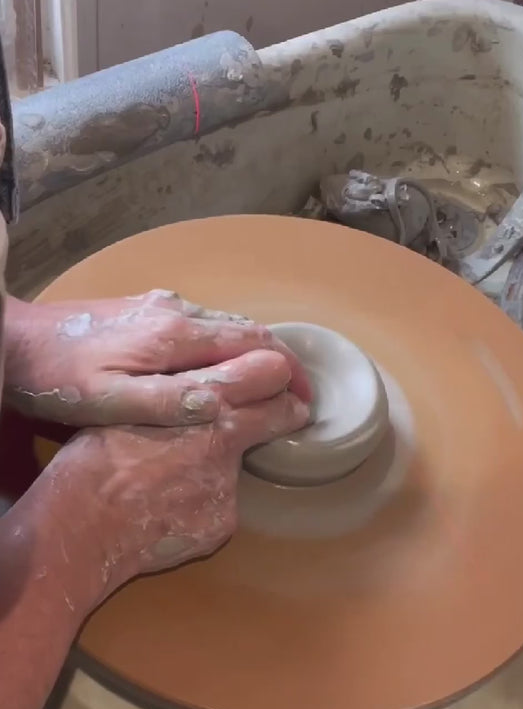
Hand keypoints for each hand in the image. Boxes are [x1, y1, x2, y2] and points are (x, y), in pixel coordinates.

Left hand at [4, 290, 311, 425]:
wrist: (13, 341)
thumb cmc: (58, 380)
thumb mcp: (112, 401)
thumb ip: (173, 401)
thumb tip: (231, 400)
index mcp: (176, 336)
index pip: (256, 345)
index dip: (289, 373)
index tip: (306, 402)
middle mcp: (176, 312)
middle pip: (248, 331)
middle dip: (281, 362)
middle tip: (297, 398)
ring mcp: (160, 306)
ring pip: (227, 325)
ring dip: (256, 353)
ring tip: (268, 387)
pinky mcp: (144, 309)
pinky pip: (203, 324)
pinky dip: (229, 346)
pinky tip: (221, 368)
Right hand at [46, 348, 308, 590]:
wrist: (83, 523)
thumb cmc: (95, 458)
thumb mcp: (135, 406)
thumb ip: (181, 397)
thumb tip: (204, 394)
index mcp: (203, 399)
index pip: (267, 372)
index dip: (275, 375)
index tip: (279, 378)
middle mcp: (227, 437)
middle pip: (281, 412)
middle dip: (286, 410)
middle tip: (290, 411)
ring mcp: (229, 483)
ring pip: (241, 464)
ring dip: (221, 466)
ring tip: (176, 477)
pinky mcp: (224, 522)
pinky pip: (220, 505)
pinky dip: (201, 505)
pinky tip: (168, 509)